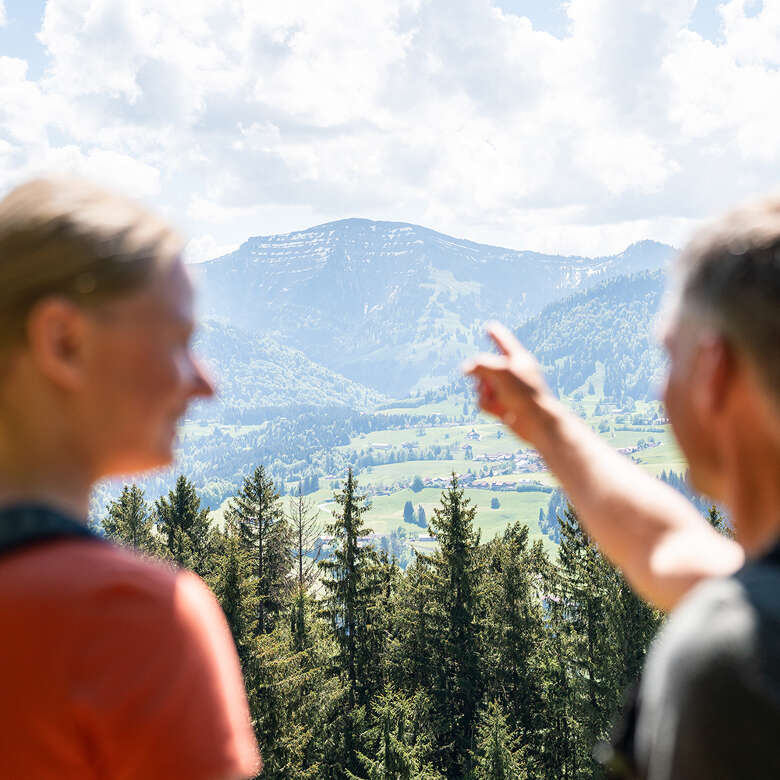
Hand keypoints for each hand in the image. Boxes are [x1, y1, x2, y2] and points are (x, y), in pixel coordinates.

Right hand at [462, 321, 554, 443]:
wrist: (538, 423)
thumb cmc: (525, 394)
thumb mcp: (500, 371)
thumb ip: (480, 364)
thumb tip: (465, 369)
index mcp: (518, 359)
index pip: (504, 342)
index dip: (496, 334)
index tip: (490, 327)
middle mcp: (512, 373)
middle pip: (484, 366)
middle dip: (481, 375)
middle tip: (488, 382)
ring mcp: (506, 390)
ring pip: (480, 385)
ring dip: (483, 392)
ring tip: (498, 399)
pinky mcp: (501, 405)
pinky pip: (482, 401)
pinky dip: (487, 406)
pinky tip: (500, 412)